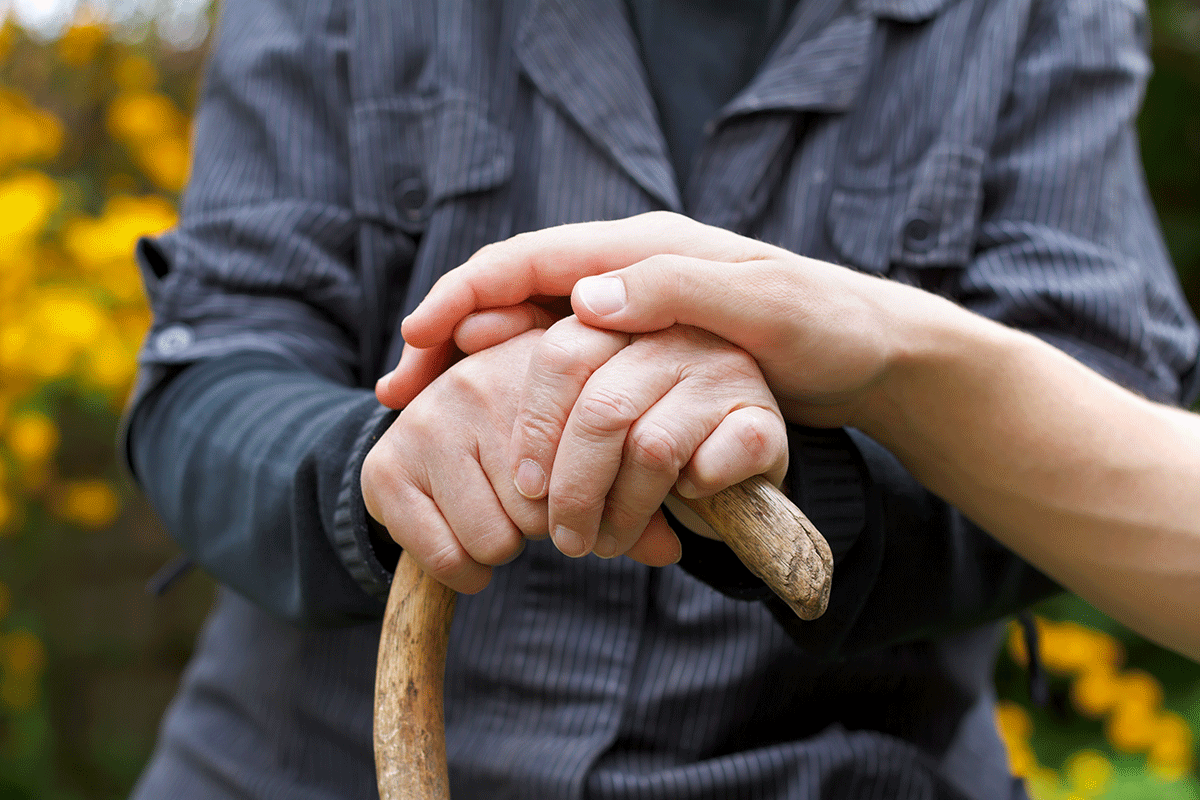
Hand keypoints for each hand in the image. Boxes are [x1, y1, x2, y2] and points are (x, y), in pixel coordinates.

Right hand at [362, 332, 682, 592]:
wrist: (425, 428)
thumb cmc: (531, 439)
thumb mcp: (585, 446)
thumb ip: (634, 492)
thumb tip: (673, 552)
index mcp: (545, 362)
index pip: (595, 460)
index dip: (593, 502)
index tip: (586, 505)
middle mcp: (481, 378)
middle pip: (546, 510)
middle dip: (545, 525)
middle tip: (529, 505)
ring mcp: (429, 419)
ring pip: (498, 539)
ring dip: (504, 546)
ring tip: (497, 513)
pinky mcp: (387, 466)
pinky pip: (448, 557)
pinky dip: (464, 571)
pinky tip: (466, 543)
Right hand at [382, 212, 922, 430]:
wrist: (870, 350)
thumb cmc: (823, 325)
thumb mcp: (760, 303)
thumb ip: (673, 291)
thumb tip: (583, 299)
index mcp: (640, 250)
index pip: (527, 261)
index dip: (463, 296)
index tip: (415, 340)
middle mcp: (624, 273)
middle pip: (511, 294)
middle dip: (448, 335)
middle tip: (399, 392)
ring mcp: (630, 311)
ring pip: (528, 331)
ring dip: (473, 367)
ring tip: (424, 411)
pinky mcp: (641, 349)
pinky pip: (560, 363)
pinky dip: (519, 389)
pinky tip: (500, 426)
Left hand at [510, 316, 786, 560]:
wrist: (736, 472)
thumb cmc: (641, 442)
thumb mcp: (582, 413)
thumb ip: (528, 387)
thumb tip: (447, 348)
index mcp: (625, 318)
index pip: (561, 353)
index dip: (535, 428)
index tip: (525, 489)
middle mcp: (676, 333)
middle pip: (601, 408)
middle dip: (573, 489)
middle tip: (563, 539)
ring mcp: (725, 371)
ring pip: (649, 448)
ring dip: (621, 512)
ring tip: (605, 544)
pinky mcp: (763, 420)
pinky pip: (708, 468)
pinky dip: (688, 500)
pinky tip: (683, 504)